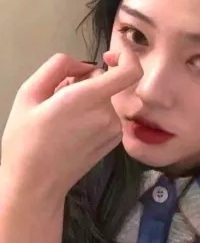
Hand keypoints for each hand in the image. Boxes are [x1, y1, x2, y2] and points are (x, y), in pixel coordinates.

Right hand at [0, 50, 141, 205]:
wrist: (35, 185)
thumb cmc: (25, 140)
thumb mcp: (29, 93)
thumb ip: (59, 66)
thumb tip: (86, 65)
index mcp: (89, 99)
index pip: (130, 72)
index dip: (126, 57)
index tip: (108, 57)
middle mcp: (108, 114)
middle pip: (108, 83)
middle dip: (86, 82)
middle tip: (59, 95)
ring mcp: (114, 130)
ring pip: (107, 99)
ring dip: (89, 98)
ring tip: (62, 115)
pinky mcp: (114, 141)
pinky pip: (108, 115)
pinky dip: (94, 113)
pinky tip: (72, 126)